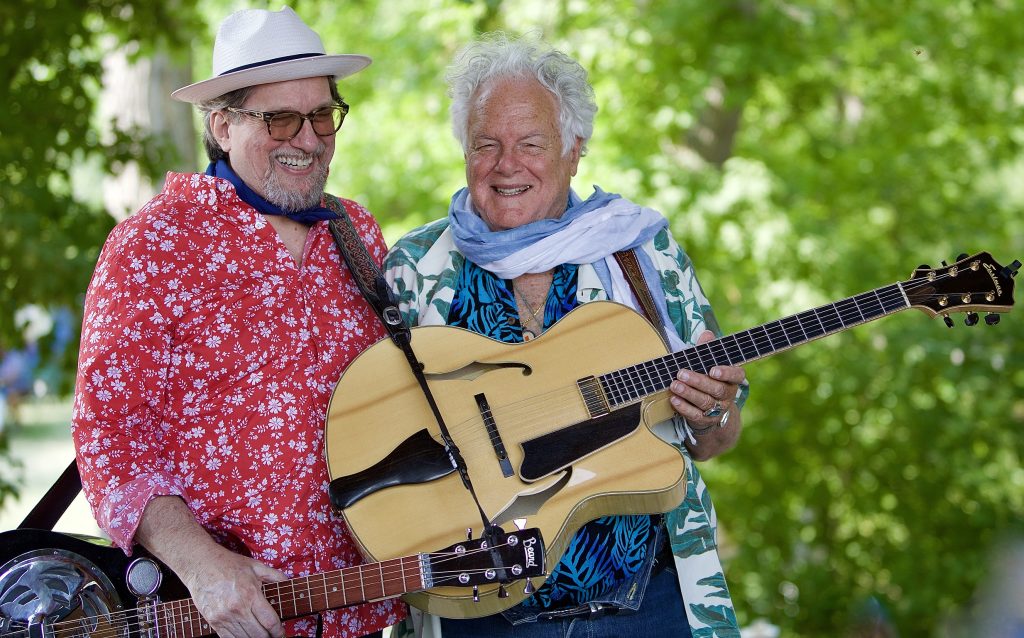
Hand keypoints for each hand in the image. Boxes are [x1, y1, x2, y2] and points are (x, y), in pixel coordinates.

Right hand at [135, 497, 287, 637]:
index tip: (280, 632)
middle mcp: (237, 608)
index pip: (269, 621)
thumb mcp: (255, 566)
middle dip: (268, 637)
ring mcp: (224, 617)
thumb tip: (288, 583)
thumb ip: (274, 576)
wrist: (201, 565)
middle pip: (258, 634)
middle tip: (272, 635)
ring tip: (260, 635)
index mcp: (251, 594)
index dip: (278, 630)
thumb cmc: (229, 564)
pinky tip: (245, 635)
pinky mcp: (213, 621)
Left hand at [669, 330, 745, 459]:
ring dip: (689, 393)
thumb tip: (707, 333)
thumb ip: (707, 350)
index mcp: (732, 379)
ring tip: (674, 385)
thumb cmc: (707, 379)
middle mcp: (727, 395)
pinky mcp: (704, 420)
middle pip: (717, 389)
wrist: (710, 412)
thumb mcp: (708, 364)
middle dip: (698, 381)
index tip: (713, 370)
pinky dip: (684, 407)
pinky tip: (673, 399)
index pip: (737, 375)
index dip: (726, 373)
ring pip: (706, 402)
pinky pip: (695, 415)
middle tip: (681, 373)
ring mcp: (717, 409)